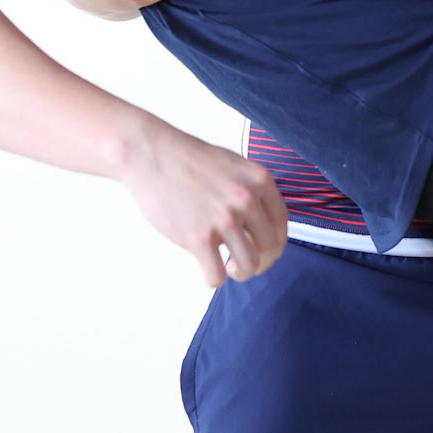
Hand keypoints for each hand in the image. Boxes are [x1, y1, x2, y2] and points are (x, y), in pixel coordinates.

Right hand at [118, 122, 287, 286]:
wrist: (151, 153)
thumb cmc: (188, 158)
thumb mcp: (233, 164)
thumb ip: (251, 190)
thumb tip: (262, 222)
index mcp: (259, 180)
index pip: (282, 224)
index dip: (276, 244)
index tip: (265, 252)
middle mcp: (246, 199)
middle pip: (270, 248)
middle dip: (261, 263)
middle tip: (244, 263)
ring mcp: (223, 219)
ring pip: (249, 265)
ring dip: (241, 273)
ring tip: (228, 268)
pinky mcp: (197, 237)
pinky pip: (216, 275)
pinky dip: (214, 279)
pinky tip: (207, 269)